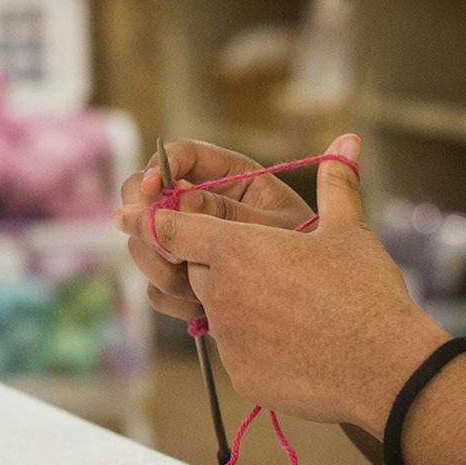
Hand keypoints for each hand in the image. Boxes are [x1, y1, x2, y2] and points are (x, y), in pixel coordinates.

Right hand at [113, 136, 321, 324]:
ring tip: (200, 289)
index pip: (179, 155)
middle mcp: (200, 206)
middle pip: (143, 196)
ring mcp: (187, 244)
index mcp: (228, 176)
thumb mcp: (275, 226)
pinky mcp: (184, 278)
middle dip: (150, 224)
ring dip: (163, 268)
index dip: (159, 166)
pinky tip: (203, 309)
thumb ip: (226, 212)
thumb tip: (179, 198)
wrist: (322, 306)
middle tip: (174, 253)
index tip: (152, 187)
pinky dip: (173, 298)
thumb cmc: (311, 253)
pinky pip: (156, 287)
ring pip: (144, 245)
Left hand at [147, 139, 449, 431]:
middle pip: (195, 270)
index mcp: (235, 248)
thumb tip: (348, 141)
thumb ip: (337, 184)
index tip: (128, 214)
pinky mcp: (238, 374)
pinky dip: (255, 341)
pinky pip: (235, 349)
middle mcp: (219, 292)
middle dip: (215, 265)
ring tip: (288, 303)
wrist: (384, 368)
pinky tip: (295, 338)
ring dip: (238, 303)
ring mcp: (226, 337)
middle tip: (263, 267)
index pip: (169, 228)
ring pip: (214, 310)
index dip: (150, 218)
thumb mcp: (349, 231)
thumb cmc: (365, 293)